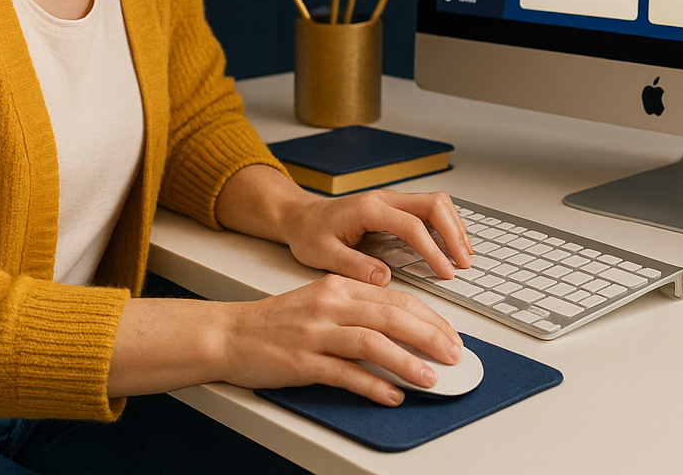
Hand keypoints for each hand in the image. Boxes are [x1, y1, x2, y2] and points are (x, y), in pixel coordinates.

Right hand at [220, 274, 462, 404]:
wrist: (228, 333)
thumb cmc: (276, 321)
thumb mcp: (321, 300)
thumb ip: (358, 308)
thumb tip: (403, 327)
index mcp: (338, 287)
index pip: (396, 299)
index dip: (430, 318)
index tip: (450, 335)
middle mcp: (330, 305)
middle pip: (392, 317)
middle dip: (430, 337)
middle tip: (454, 356)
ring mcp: (315, 333)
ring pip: (373, 343)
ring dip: (407, 362)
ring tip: (430, 378)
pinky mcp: (301, 362)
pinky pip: (345, 374)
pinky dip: (373, 386)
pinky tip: (391, 395)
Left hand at [284, 189, 472, 285]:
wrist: (301, 216)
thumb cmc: (310, 233)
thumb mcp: (323, 254)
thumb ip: (354, 266)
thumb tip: (385, 278)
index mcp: (368, 209)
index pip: (411, 225)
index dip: (432, 249)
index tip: (444, 271)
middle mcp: (385, 199)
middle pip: (434, 204)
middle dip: (454, 233)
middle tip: (463, 263)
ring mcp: (393, 200)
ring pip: (437, 202)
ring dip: (455, 227)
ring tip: (464, 256)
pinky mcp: (397, 207)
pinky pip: (431, 208)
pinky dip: (447, 225)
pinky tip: (452, 245)